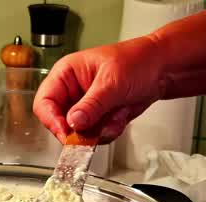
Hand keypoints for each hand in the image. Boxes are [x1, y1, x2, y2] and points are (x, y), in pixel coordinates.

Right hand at [33, 35, 167, 143]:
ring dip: (99, 130)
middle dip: (81, 129)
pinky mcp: (98, 118)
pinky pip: (96, 136)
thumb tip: (73, 123)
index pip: (44, 102)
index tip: (66, 134)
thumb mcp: (112, 82)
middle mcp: (72, 92)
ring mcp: (85, 107)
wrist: (162, 69)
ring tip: (117, 113)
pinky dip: (110, 131)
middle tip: (96, 129)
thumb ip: (91, 105)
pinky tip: (121, 115)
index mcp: (66, 74)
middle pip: (59, 123)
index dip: (52, 121)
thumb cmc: (137, 61)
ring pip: (79, 133)